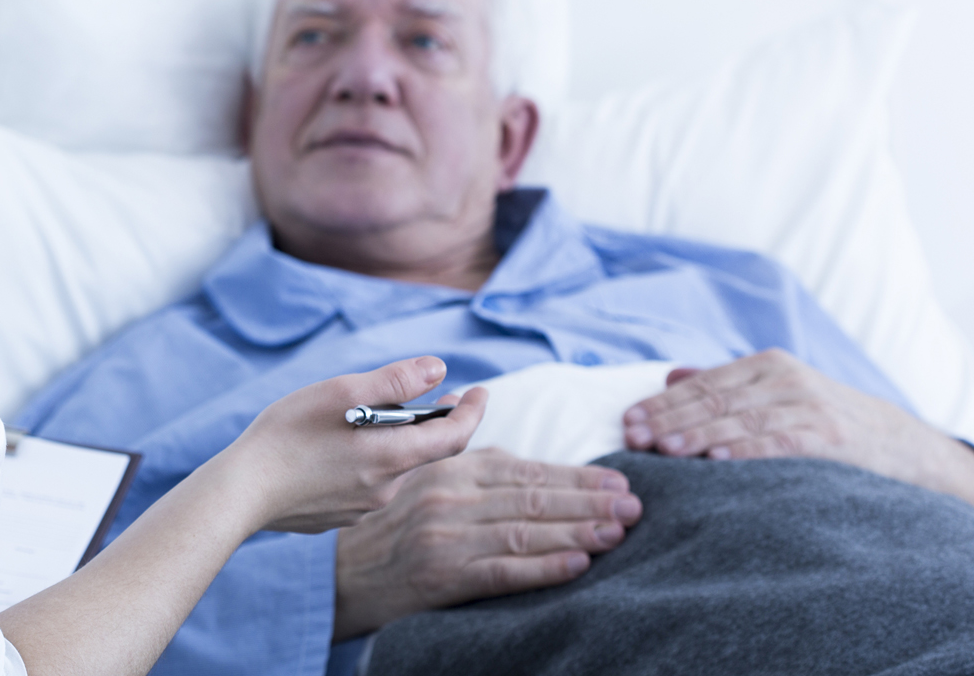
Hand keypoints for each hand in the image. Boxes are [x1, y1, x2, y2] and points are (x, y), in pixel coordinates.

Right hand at [225, 356, 488, 534]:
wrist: (242, 492)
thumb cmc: (288, 435)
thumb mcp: (341, 392)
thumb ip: (394, 381)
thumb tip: (438, 369)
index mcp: (391, 458)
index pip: (455, 437)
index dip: (472, 411)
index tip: (480, 391)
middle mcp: (385, 489)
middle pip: (425, 452)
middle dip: (435, 423)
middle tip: (439, 398)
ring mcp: (362, 507)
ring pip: (395, 467)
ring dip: (400, 440)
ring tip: (383, 414)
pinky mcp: (339, 515)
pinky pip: (369, 483)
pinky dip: (373, 459)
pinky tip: (345, 445)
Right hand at [331, 447, 642, 639]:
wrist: (338, 574)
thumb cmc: (380, 521)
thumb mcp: (404, 464)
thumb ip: (441, 436)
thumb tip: (463, 397)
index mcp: (447, 467)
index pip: (525, 469)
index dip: (576, 476)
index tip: (618, 481)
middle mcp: (450, 496)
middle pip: (533, 497)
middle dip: (590, 501)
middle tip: (635, 506)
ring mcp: (447, 536)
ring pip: (525, 530)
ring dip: (579, 531)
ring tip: (620, 532)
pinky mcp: (443, 576)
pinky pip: (503, 571)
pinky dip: (544, 567)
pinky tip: (578, 565)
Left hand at [623, 349, 973, 514]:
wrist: (899, 443)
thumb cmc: (821, 420)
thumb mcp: (773, 394)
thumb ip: (723, 386)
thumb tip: (668, 375)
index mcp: (764, 366)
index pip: (702, 384)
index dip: (662, 403)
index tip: (628, 421)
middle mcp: (783, 378)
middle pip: (715, 400)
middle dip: (669, 419)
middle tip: (633, 438)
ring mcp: (808, 406)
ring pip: (741, 420)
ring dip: (698, 434)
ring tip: (664, 448)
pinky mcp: (829, 436)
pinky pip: (780, 442)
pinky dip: (746, 450)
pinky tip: (717, 459)